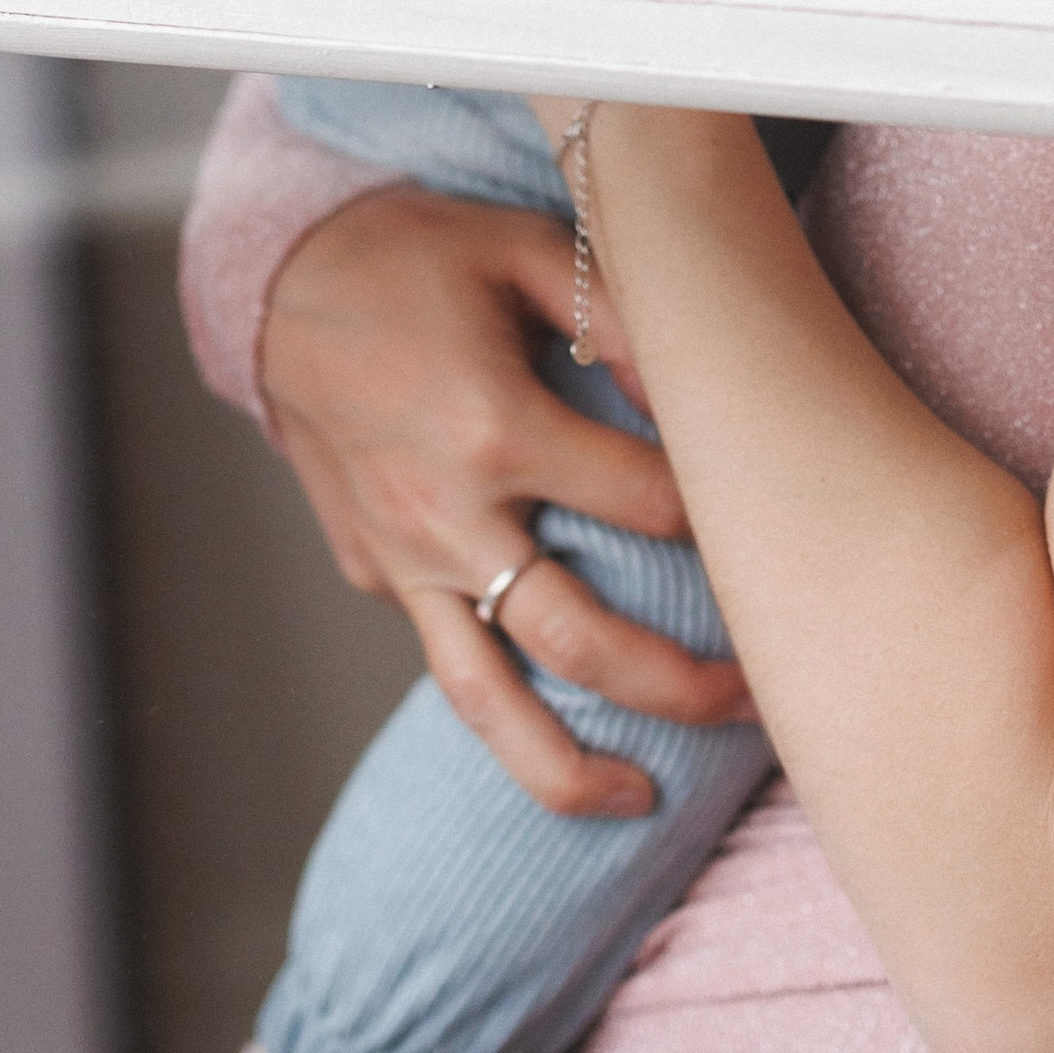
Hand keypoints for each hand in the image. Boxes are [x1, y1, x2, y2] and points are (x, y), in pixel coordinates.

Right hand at [188, 178, 749, 814]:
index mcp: (496, 427)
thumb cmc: (417, 258)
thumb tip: (700, 393)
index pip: (648, 506)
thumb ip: (622, 320)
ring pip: (490, 700)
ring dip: (570, 766)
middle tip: (757, 704)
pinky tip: (558, 724)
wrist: (282, 286)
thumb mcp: (525, 251)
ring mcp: (404, 559)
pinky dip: (500, 705)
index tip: (771, 531)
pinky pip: (445, 654)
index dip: (722, 523)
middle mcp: (449, 516)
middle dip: (681, 689)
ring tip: (642, 801)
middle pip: (583, 643)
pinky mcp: (373, 575)